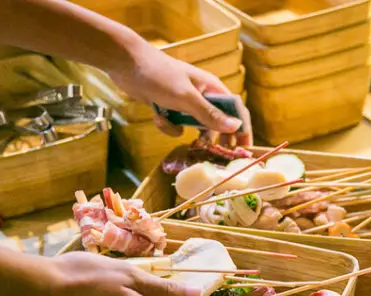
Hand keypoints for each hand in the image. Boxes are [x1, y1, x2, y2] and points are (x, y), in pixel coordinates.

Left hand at [108, 40, 252, 145]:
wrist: (126, 64)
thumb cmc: (159, 75)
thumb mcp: (186, 97)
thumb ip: (209, 114)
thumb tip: (235, 126)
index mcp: (212, 89)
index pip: (235, 111)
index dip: (242, 130)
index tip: (244, 152)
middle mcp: (202, 96)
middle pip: (217, 123)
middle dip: (214, 138)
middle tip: (215, 155)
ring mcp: (185, 103)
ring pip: (194, 127)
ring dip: (184, 130)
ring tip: (181, 133)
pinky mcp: (169, 108)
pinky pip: (175, 125)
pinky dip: (167, 125)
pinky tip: (157, 115)